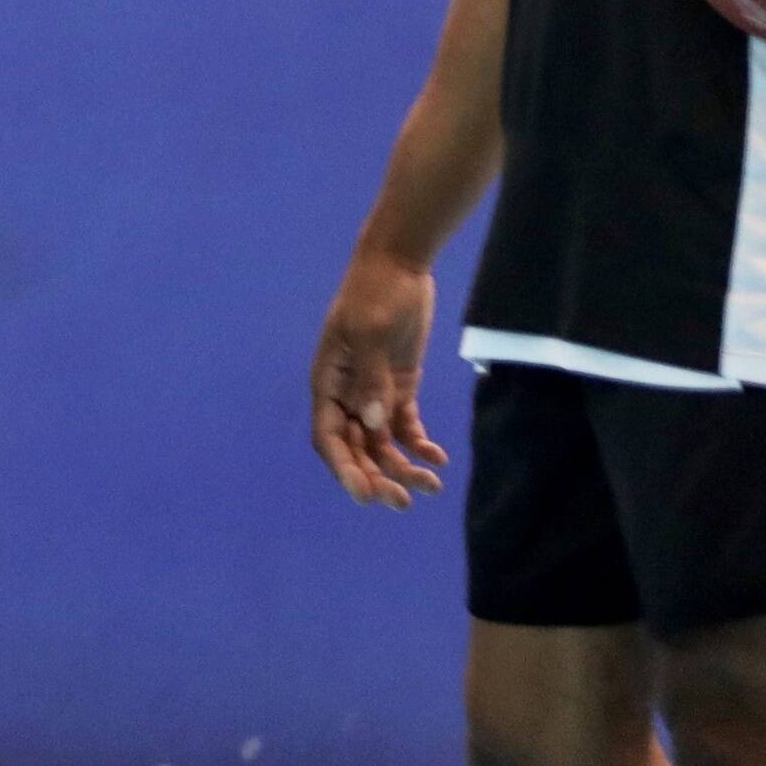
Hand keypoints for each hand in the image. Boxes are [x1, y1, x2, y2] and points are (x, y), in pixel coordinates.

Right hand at [308, 249, 449, 505]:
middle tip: (404, 501)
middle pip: (356, 448)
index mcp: (327, 382)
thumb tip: (372, 425)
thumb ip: (372, 380)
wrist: (400, 263)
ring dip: (402, 466)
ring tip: (432, 485)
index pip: (328, 437)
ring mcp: (373, 391)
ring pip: (382, 443)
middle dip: (378, 477)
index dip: (344, 469)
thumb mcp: (371, 332)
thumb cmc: (376, 292)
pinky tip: (437, 458)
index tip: (365, 494)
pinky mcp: (398, 385)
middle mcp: (346, 394)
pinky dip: (418, 444)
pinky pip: (404, 426)